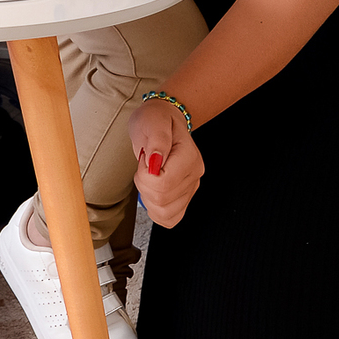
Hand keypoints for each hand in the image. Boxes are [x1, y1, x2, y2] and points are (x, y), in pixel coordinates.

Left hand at [130, 100, 203, 227]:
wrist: (162, 121)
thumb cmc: (156, 120)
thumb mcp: (152, 121)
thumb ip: (157, 140)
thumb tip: (156, 162)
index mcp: (189, 156)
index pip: (163, 183)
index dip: (145, 175)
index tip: (145, 159)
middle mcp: (195, 174)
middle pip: (162, 200)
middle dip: (143, 185)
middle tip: (145, 165)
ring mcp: (191, 188)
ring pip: (164, 213)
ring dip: (148, 198)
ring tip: (149, 176)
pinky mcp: (184, 198)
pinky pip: (169, 219)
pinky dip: (156, 210)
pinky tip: (153, 192)